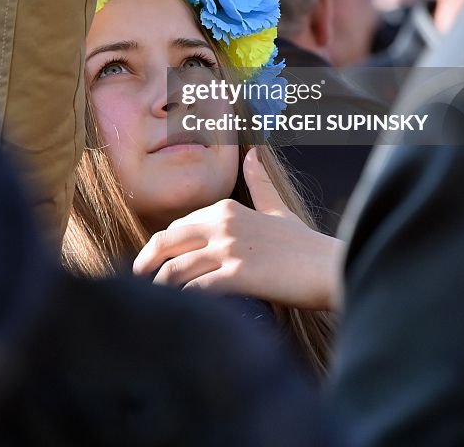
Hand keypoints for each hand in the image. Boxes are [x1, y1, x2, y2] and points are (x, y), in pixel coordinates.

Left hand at [133, 148, 344, 310]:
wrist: (328, 267)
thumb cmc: (303, 244)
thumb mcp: (276, 208)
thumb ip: (259, 182)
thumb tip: (253, 153)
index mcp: (227, 208)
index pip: (178, 227)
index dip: (159, 246)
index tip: (148, 262)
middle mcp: (223, 224)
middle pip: (168, 242)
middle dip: (146, 262)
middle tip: (134, 281)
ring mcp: (230, 249)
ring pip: (176, 269)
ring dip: (159, 288)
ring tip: (151, 303)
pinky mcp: (238, 275)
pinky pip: (196, 289)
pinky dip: (182, 301)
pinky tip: (177, 312)